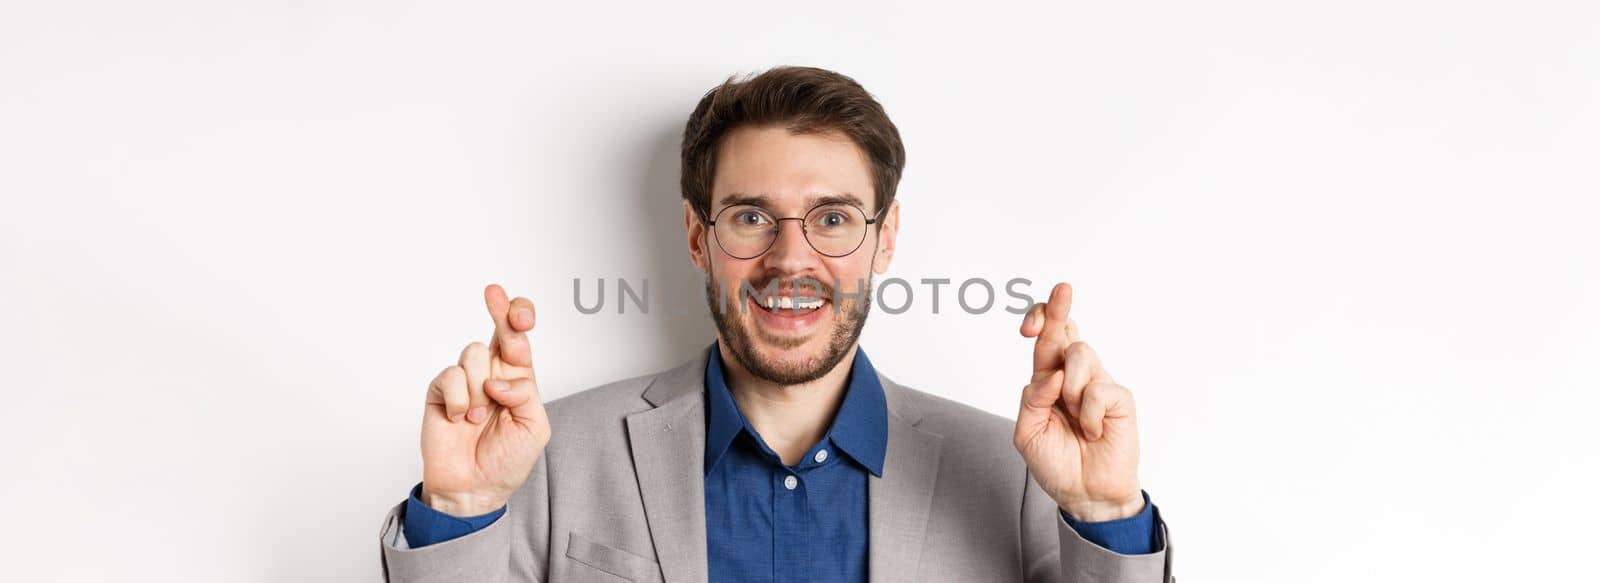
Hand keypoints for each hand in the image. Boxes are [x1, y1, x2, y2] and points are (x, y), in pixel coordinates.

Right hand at [418, 284, 550, 516]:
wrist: (473, 488)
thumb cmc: (506, 460)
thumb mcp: (533, 428)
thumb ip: (525, 395)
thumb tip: (500, 379)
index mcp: (517, 378)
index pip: (519, 339)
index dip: (518, 318)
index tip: (519, 310)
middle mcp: (491, 374)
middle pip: (495, 330)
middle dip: (499, 310)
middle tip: (494, 294)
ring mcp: (465, 381)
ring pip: (472, 353)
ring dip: (480, 387)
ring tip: (480, 416)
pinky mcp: (440, 391)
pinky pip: (450, 376)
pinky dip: (460, 400)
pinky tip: (461, 419)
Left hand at [1014, 283, 1143, 520]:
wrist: (1084, 494)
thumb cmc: (1056, 462)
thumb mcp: (1027, 433)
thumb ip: (1031, 399)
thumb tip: (1053, 373)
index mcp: (1049, 378)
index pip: (1045, 339)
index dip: (1039, 321)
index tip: (1028, 324)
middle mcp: (1075, 375)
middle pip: (1066, 331)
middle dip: (1059, 308)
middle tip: (1062, 289)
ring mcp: (1099, 383)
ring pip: (1081, 353)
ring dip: (1070, 388)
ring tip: (1074, 418)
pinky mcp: (1120, 399)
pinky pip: (1099, 390)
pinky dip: (1088, 415)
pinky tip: (1093, 432)